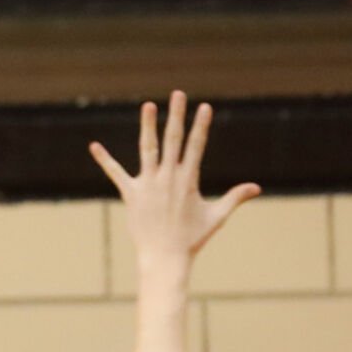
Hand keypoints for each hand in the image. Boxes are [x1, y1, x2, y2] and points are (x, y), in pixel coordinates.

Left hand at [89, 91, 260, 272]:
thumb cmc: (192, 239)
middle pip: (173, 140)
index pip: (196, 146)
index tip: (204, 107)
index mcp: (188, 180)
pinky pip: (116, 173)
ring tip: (148, 105)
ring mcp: (148, 185)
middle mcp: (168, 178)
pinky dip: (105, 160)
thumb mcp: (216, 217)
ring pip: (147, 149)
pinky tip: (94, 146)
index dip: (201, 126)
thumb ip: (234, 198)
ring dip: (148, 126)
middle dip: (177, 116)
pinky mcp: (131, 195)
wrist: (165, 258)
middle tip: (178, 93)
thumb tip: (256, 187)